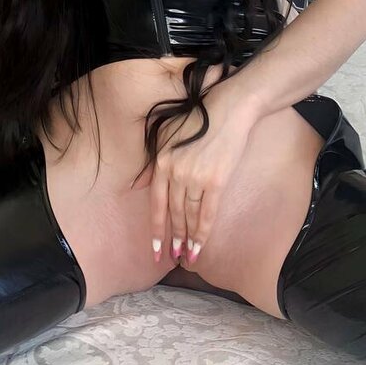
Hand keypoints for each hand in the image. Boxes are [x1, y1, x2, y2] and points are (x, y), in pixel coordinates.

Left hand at [146, 80, 258, 265]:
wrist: (229, 107)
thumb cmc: (198, 117)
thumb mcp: (166, 133)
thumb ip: (152, 160)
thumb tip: (136, 185)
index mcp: (161, 161)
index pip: (156, 203)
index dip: (156, 230)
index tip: (154, 249)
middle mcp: (175, 171)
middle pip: (173, 213)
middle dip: (172, 239)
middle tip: (171, 258)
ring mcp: (195, 177)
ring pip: (189, 216)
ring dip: (187, 239)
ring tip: (186, 256)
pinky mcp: (216, 181)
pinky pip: (207, 213)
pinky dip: (203, 231)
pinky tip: (200, 245)